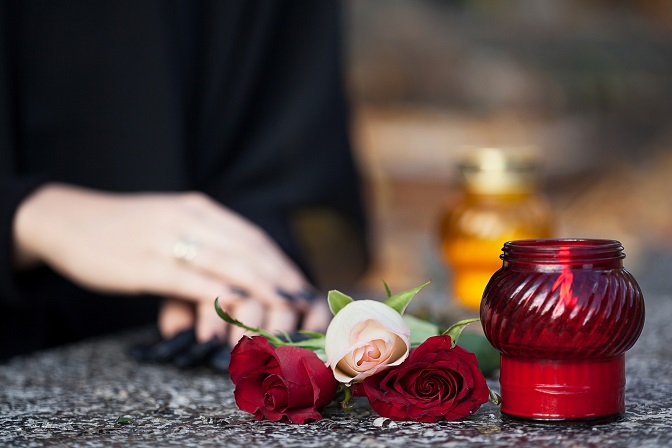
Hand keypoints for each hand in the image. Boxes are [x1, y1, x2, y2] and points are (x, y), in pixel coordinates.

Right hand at [13, 183, 326, 344]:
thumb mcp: (169, 225)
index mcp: (199, 209)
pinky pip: (191, 280)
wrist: (65, 219)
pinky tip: (239, 308)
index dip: (280, 263)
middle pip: (249, 250)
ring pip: (228, 263)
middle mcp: (190, 218)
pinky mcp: (145, 263)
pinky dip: (220, 295)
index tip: (301, 286)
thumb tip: (235, 274)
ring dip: (261, 289)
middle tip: (304, 305)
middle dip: (280, 278)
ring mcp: (168, 238)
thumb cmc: (122, 229)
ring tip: (286, 311)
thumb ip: (202, 243)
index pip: (252, 237)